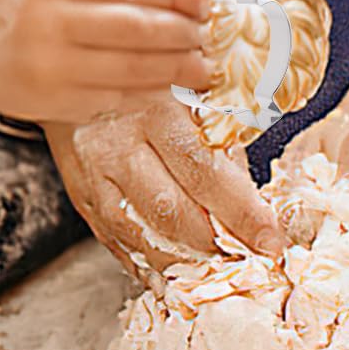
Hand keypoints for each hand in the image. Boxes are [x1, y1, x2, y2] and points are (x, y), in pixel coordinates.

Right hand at [0, 0, 212, 125]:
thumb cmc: (26, 4)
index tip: (204, 3)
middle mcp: (51, 21)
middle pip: (135, 29)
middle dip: (182, 35)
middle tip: (208, 38)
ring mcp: (51, 65)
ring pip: (130, 69)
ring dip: (175, 69)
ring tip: (202, 67)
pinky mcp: (54, 102)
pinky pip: (115, 99)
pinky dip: (149, 93)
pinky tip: (170, 88)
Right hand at [43, 97, 285, 280]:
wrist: (77, 68)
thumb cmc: (152, 81)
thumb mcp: (192, 90)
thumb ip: (223, 137)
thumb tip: (261, 196)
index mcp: (158, 109)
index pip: (204, 170)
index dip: (241, 211)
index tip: (271, 242)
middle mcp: (121, 144)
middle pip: (170, 210)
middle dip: (214, 246)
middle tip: (248, 264)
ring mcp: (94, 174)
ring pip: (139, 234)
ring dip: (183, 264)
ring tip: (217, 276)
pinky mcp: (81, 196)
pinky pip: (114, 242)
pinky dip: (147, 267)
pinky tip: (174, 281)